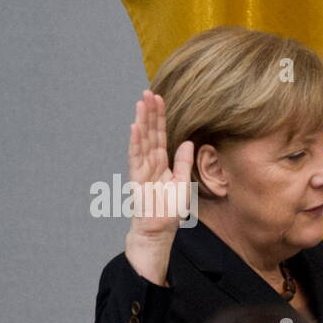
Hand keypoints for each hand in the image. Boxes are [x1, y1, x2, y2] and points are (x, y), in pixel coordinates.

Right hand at [127, 89, 193, 241]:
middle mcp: (150, 163)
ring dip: (141, 122)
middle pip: (150, 133)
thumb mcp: (182, 183)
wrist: (158, 229)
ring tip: (141, 103)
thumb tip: (187, 142)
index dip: (160, 117)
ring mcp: (142, 169)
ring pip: (141, 141)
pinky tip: (135, 127)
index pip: (160, 135)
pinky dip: (135, 142)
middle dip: (150, 113)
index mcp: (161, 163)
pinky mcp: (136, 179)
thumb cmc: (169, 209)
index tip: (159, 98)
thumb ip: (182, 162)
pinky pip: (135, 157)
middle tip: (149, 92)